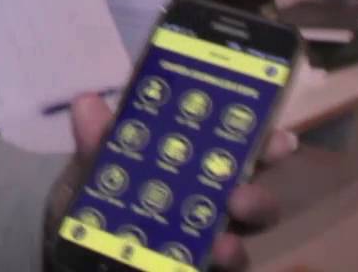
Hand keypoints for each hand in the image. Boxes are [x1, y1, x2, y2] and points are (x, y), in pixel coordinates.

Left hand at [44, 92, 297, 270]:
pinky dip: (216, 264)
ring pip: (239, 246)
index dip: (265, 144)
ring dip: (233, 247)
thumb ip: (96, 142)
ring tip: (223, 243)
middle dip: (256, 198)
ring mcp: (205, 246)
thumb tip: (87, 102)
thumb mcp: (90, 168)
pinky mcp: (196, 268)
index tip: (282, 137)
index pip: (238, 152)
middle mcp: (209, 209)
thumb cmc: (94, 199)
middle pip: (251, 202)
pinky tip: (206, 259)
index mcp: (193, 169)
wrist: (76, 248)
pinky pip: (218, 270)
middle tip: (241, 196)